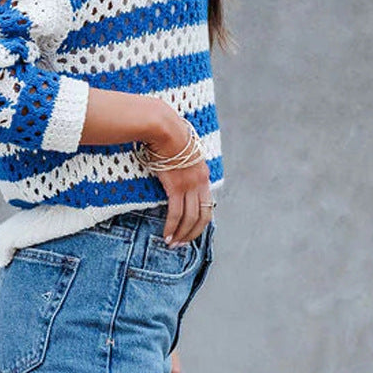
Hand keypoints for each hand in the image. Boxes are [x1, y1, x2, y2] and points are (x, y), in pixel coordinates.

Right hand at [147, 106, 213, 246]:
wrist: (164, 129)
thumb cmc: (168, 137)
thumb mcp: (182, 153)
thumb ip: (182, 165)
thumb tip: (172, 170)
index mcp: (203, 175)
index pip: (207, 204)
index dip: (201, 221)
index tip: (192, 230)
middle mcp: (200, 182)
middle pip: (203, 216)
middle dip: (193, 233)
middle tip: (183, 243)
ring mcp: (189, 185)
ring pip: (190, 218)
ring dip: (182, 233)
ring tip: (173, 243)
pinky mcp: (176, 187)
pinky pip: (176, 213)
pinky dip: (171, 226)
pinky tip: (166, 234)